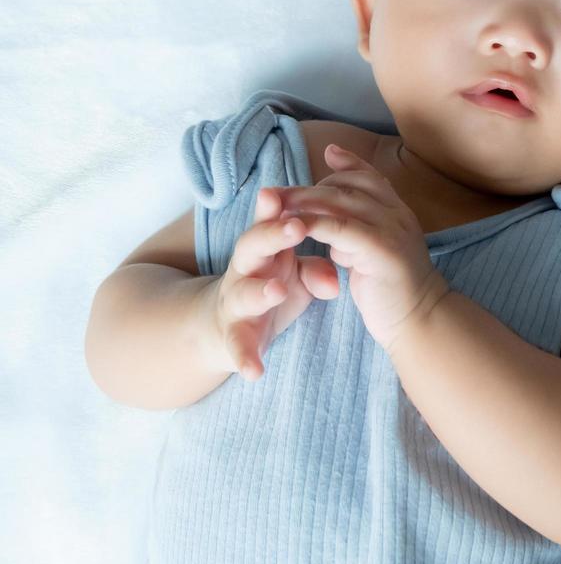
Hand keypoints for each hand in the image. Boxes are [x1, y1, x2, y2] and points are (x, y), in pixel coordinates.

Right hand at [206, 184, 340, 380]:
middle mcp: (245, 270)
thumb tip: (336, 281)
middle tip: (295, 226)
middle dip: (272, 235)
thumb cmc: (270, 287)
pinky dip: (245, 357)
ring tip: (277, 289)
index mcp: (265, 249)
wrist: (223, 326)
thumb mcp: (296, 277)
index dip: (282, 207)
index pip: (273, 220)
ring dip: (259, 290)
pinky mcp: (232, 336)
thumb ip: (316, 271)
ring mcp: (235, 303)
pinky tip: (254, 371)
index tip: (299, 193)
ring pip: (242, 293)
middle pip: (253, 245)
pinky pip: (237, 347)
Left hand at [273, 143, 449, 355]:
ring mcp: (393, 230)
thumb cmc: (392, 292)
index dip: (349, 164)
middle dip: (310, 186)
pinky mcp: (382, 250)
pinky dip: (315, 224)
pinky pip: (342, 229)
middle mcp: (398, 215)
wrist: (420, 321)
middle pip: (350, 186)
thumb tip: (327, 221)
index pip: (371, 178)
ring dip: (305, 200)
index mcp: (398, 213)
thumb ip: (355, 233)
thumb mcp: (373, 254)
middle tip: (276, 191)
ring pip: (343, 202)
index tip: (328, 153)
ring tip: (277, 205)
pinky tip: (294, 227)